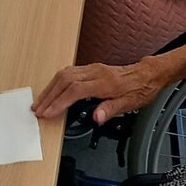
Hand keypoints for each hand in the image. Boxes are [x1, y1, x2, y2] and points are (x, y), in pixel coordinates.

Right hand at [32, 59, 162, 124]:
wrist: (148, 74)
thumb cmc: (140, 89)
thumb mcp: (130, 104)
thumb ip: (111, 110)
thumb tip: (97, 117)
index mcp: (105, 82)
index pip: (75, 90)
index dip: (59, 102)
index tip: (47, 113)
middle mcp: (96, 72)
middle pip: (65, 80)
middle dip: (49, 96)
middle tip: (37, 110)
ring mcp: (93, 68)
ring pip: (65, 74)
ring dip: (50, 88)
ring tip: (41, 102)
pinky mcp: (92, 68)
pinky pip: (70, 72)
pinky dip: (57, 82)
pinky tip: (53, 90)